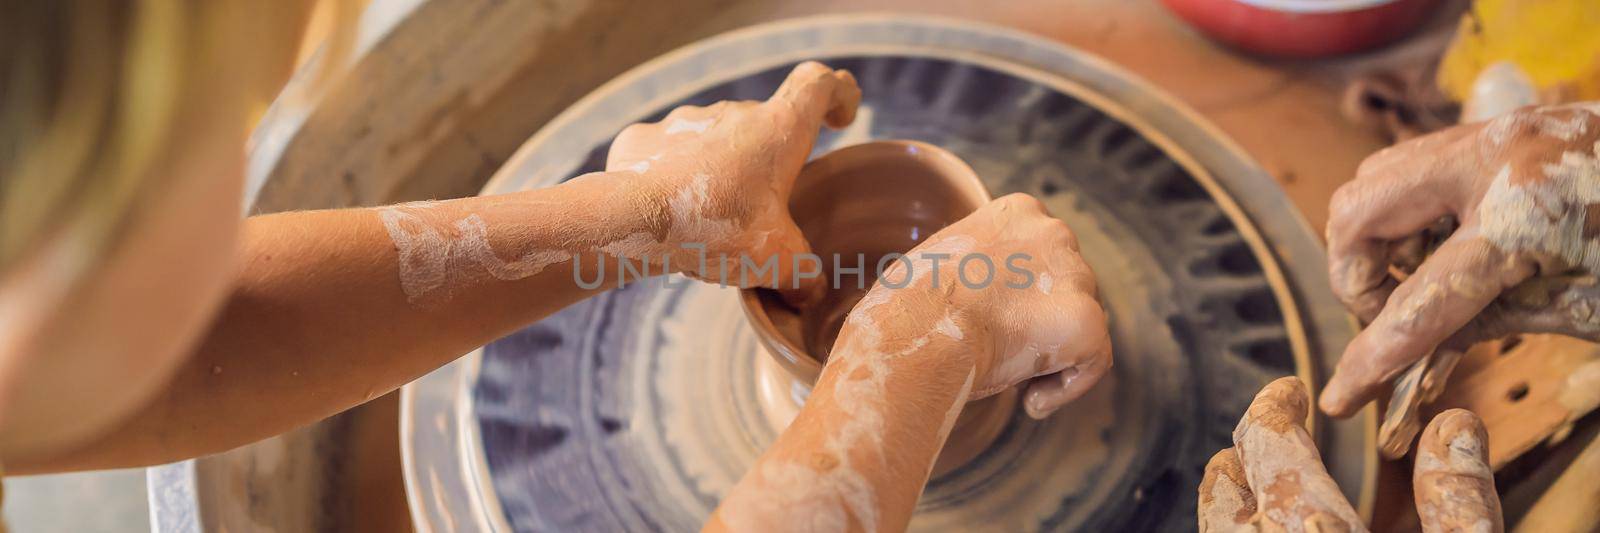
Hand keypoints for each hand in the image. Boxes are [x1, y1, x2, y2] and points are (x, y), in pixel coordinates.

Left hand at [602, 61, 859, 298]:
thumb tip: (810, 290)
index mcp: (776, 131)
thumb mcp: (777, 260)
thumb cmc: (714, 230)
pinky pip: (667, 152)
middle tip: (762, 210)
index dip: (837, 95)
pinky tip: (668, 210)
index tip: (837, 121)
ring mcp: (684, 121)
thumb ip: (804, 273)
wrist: (632, 222)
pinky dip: (673, 176)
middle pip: (764, 123)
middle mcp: (733, 114)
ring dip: (719, 169)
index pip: (819, 84)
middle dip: (768, 160)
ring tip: (709, 218)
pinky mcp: (644, 139)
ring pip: (714, 140)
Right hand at [841, 193, 1112, 418]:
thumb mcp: (935, 264)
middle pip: (1065, 286)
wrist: (915, 333)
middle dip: (1040, 323)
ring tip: (1010, 381)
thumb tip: (970, 296)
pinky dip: (1066, 387)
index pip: (1037, 255)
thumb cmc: (906, 308)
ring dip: (1052, 355)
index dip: (1019, 296)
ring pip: (1081, 324)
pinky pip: (1094, 360)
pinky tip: (1030, 402)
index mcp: (1015, 213)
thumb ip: (971, 268)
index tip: (992, 323)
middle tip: (1002, 354)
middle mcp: (1053, 232)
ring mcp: (1074, 274)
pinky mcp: (1087, 320)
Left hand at [1200, 377, 1501, 532]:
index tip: (1290, 392)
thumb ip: (1456, 500)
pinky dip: (1236, 530)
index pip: (1269, 443)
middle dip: (1248, 447)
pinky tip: (1271, 527)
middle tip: (1274, 429)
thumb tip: (1453, 423)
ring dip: (1233, 493)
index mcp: (1317, 531)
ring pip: (1215, 524)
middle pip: (1224, 483)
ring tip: (1262, 476)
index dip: (1275, 406)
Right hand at [1321, 103, 1599, 416]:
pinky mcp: (1493, 126)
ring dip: (1373, 240)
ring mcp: (1488, 134)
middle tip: (1391, 316)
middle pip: (1358, 219)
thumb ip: (1497, 321)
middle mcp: (1490, 162)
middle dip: (1358, 277)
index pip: (1420, 305)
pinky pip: (1405, 165)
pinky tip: (1444, 243)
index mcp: (1523, 219)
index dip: (1372, 359)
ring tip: (1418, 278)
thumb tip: (1421, 350)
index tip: (1339, 398)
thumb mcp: (1585, 304)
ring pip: (1370, 182)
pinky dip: (1403, 211)